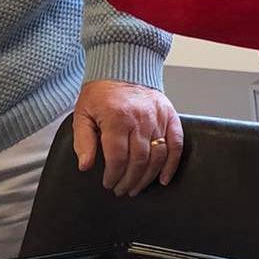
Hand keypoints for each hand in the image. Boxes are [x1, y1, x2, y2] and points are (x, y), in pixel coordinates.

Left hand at [72, 80, 182, 194]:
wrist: (123, 68)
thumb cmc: (101, 93)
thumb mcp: (82, 114)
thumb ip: (83, 141)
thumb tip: (85, 166)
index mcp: (117, 118)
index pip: (117, 157)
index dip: (113, 175)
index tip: (109, 183)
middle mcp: (140, 119)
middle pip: (139, 160)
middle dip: (129, 180)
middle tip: (122, 190)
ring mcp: (158, 118)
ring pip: (158, 156)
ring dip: (147, 177)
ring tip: (137, 187)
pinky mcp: (170, 116)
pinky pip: (176, 144)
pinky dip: (172, 164)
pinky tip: (163, 178)